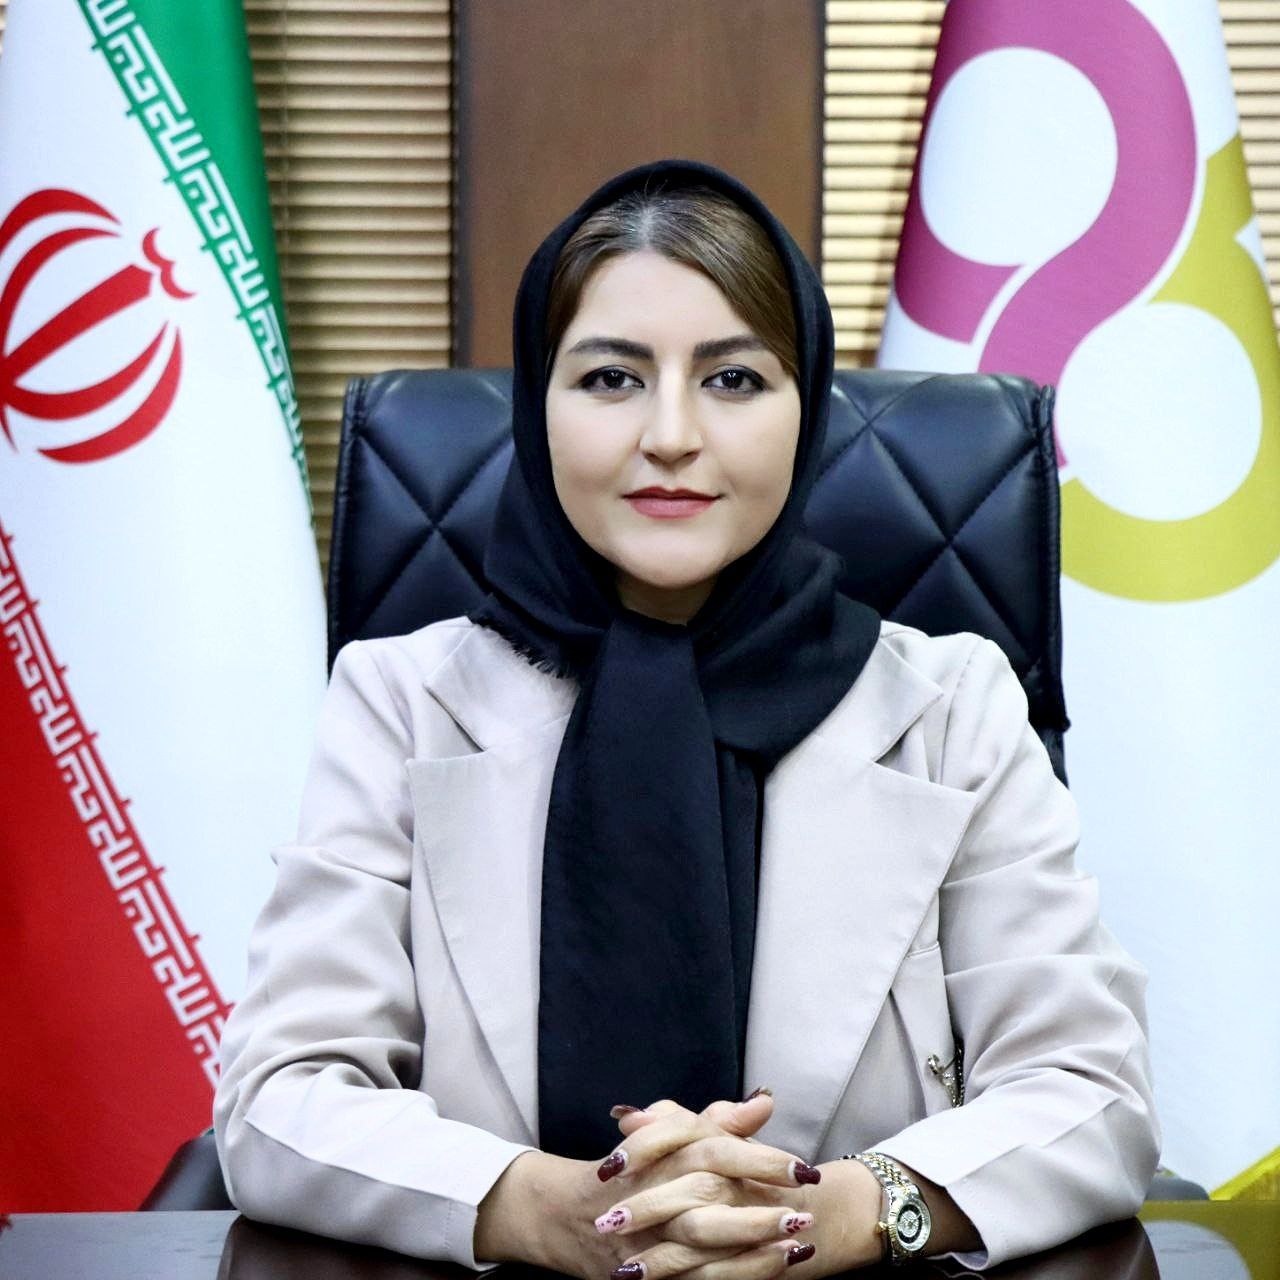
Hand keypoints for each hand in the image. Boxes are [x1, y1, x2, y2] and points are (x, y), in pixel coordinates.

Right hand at [475, 1094, 819, 1279]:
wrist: (567, 1215)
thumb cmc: (631, 1169)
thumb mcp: (672, 1135)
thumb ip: (720, 1120)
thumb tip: (766, 1100)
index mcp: (665, 1150)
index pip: (716, 1149)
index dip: (760, 1159)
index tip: (803, 1169)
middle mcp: (656, 1188)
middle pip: (709, 1198)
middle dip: (759, 1209)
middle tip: (806, 1213)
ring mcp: (648, 1233)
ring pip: (702, 1242)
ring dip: (752, 1248)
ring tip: (797, 1247)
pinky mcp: (646, 1269)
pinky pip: (691, 1276)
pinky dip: (732, 1274)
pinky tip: (768, 1270)